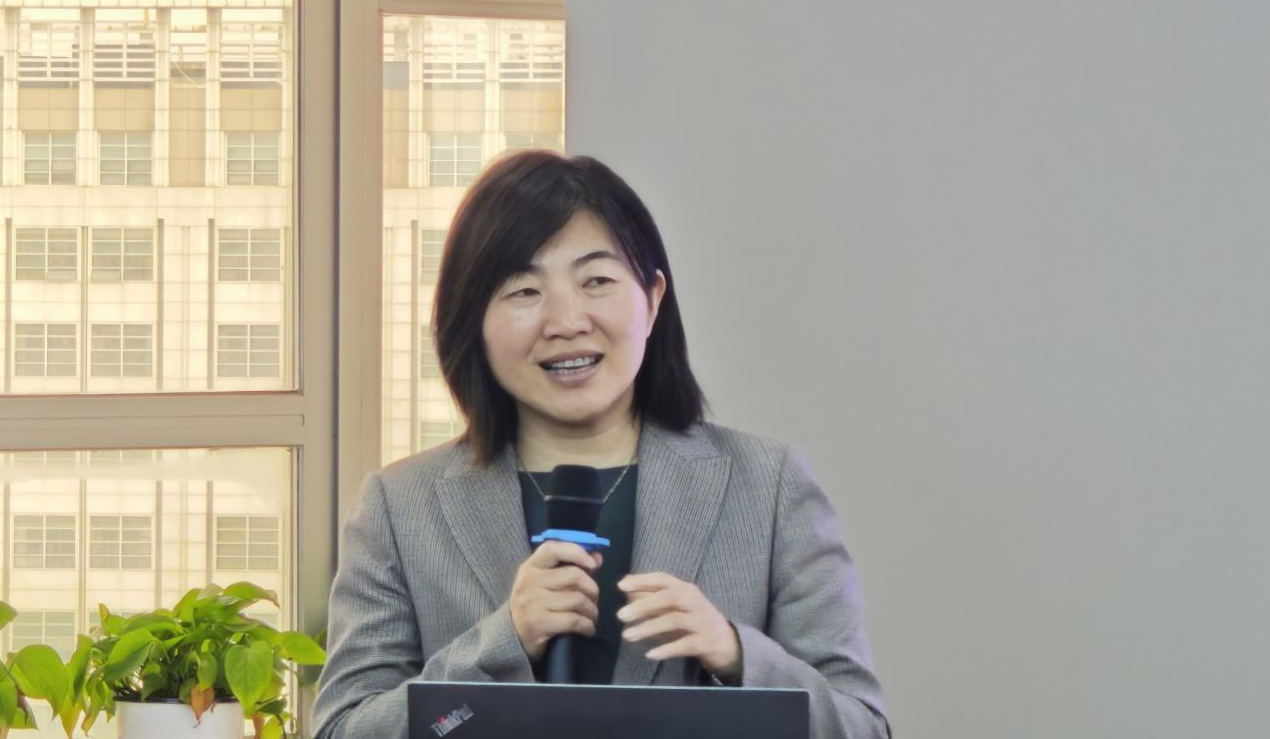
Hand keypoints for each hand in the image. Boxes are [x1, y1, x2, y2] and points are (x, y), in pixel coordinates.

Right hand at [509, 541, 602, 660]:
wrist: (512, 635)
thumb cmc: (534, 603)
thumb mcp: (545, 581)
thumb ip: (570, 567)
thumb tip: (597, 558)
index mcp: (531, 566)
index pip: (553, 549)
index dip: (576, 552)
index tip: (593, 564)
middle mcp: (530, 581)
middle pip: (574, 576)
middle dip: (592, 589)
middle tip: (593, 600)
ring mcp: (533, 603)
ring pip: (578, 600)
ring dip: (592, 610)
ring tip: (591, 616)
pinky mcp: (539, 624)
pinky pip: (574, 620)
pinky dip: (587, 625)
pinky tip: (588, 628)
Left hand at [617, 572, 741, 680]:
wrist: (727, 643)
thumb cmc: (694, 621)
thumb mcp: (676, 608)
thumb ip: (653, 599)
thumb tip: (627, 592)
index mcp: (686, 589)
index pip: (663, 579)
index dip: (642, 580)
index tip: (621, 585)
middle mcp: (695, 601)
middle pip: (669, 597)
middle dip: (643, 605)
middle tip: (621, 616)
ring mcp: (702, 621)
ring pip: (674, 620)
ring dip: (649, 628)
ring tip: (628, 636)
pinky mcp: (706, 642)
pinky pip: (684, 644)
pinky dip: (667, 649)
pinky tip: (650, 654)